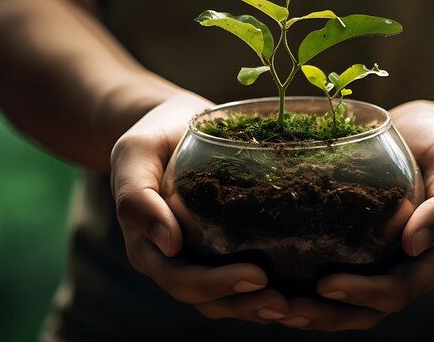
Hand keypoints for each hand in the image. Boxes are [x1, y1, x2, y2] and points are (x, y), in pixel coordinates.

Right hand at [110, 94, 289, 322]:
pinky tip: (299, 291)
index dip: (216, 284)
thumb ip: (137, 197)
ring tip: (296, 304)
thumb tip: (169, 244)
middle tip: (285, 301)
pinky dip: (268, 290)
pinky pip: (242, 279)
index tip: (257, 275)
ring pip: (227, 299)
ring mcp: (199, 257)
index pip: (180, 278)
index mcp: (149, 247)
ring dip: (260, 306)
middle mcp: (174, 261)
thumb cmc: (151, 139)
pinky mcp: (222, 249)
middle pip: (208, 299)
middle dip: (246, 303)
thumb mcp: (134, 155)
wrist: (173, 126)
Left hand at [276, 100, 433, 330]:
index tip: (326, 285)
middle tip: (284, 308)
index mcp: (430, 259)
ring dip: (309, 311)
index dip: (364, 294)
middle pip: (365, 309)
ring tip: (269, 306)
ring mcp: (378, 262)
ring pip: (344, 303)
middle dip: (325, 315)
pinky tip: (272, 281)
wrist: (422, 133)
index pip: (398, 290)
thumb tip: (414, 244)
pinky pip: (330, 274)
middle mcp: (402, 268)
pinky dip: (303, 286)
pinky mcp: (356, 248)